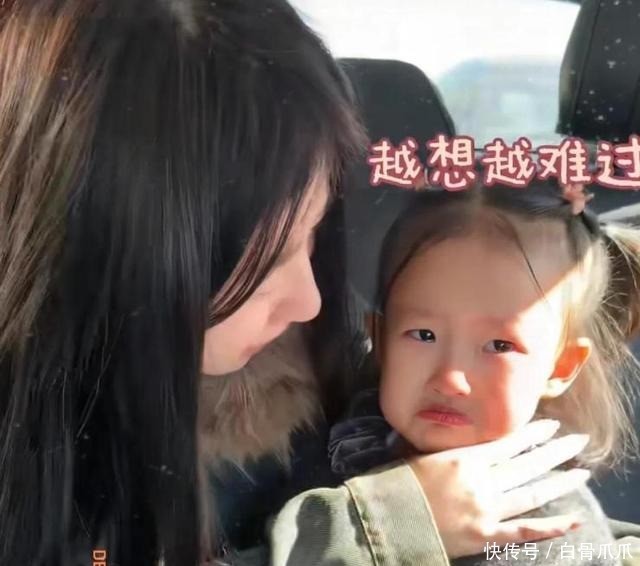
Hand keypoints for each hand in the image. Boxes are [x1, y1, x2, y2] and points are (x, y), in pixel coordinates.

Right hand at [408, 419, 589, 558]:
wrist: (385, 518)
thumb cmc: (399, 484)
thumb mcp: (422, 457)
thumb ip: (449, 451)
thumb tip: (462, 439)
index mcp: (464, 459)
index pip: (508, 443)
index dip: (533, 434)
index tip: (552, 425)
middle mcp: (480, 482)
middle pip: (527, 464)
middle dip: (555, 451)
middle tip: (579, 441)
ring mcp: (485, 510)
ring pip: (531, 493)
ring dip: (559, 483)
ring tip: (582, 473)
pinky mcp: (485, 536)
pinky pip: (524, 532)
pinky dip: (550, 527)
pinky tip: (572, 520)